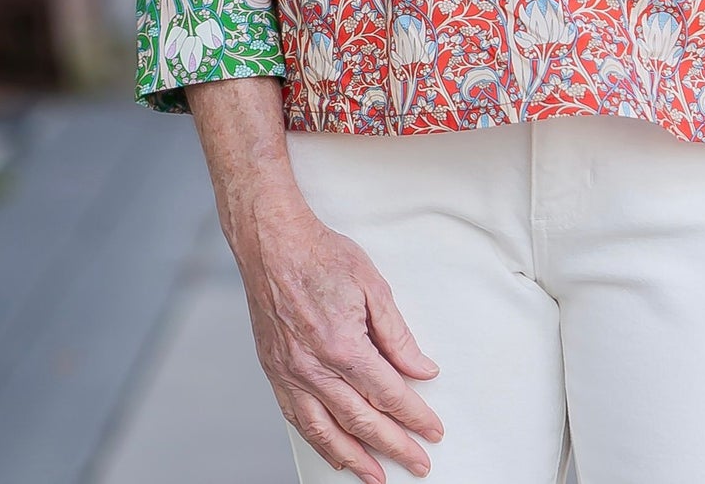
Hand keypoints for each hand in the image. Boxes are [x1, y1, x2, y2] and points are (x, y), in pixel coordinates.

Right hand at [233, 190, 444, 483]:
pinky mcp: (274, 372)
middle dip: (394, 446)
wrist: (272, 244)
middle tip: (418, 463)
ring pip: (326, 431)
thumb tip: (421, 369)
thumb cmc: (321, 256)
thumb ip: (397, 335)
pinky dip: (319, 442)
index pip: (388, 393)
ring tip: (376, 477)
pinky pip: (297, 419)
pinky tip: (333, 452)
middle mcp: (315, 368)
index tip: (432, 431)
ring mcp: (291, 374)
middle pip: (362, 420)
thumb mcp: (372, 286)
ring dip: (354, 459)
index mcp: (344, 345)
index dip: (414, 416)